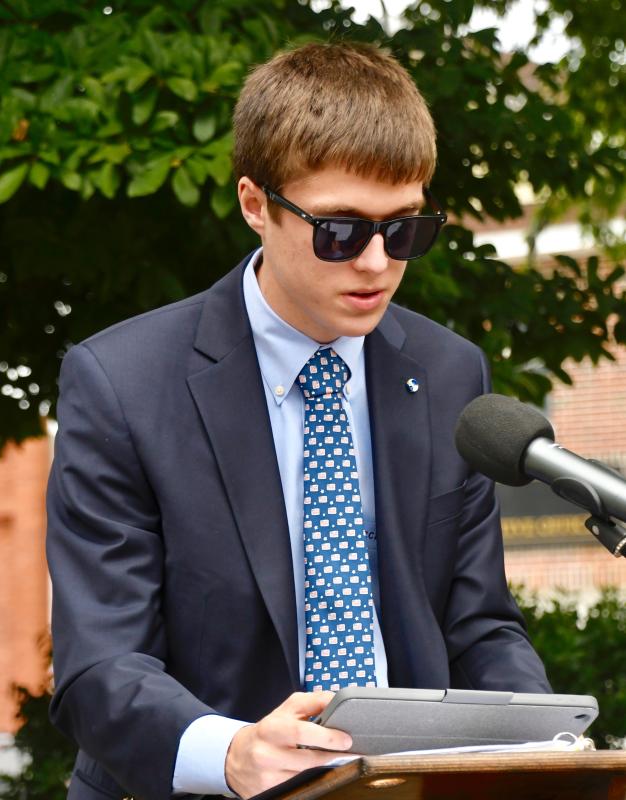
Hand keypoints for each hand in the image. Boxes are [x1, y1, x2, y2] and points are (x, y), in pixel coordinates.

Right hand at [225, 691, 351, 798]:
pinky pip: (298, 784)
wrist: (239, 757)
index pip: (301, 732)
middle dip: (330, 754)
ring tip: (333, 757)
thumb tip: (336, 700)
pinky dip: (309, 776)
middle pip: (307, 758)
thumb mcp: (287, 710)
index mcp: (271, 728)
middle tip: (347, 750)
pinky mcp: (270, 790)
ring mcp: (268, 774)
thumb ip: (313, 702)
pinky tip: (312, 769)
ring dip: (322, 766)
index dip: (326, 736)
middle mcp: (267, 752)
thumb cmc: (270, 730)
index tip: (345, 738)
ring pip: (305, 773)